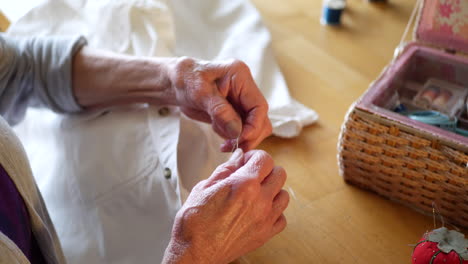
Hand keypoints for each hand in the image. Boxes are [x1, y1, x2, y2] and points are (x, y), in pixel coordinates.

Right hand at [162, 149, 288, 263]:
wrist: (194, 252)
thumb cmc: (195, 221)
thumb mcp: (204, 186)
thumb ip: (226, 169)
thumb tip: (238, 158)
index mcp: (244, 184)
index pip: (265, 159)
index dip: (255, 156)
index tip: (247, 161)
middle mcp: (260, 200)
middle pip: (280, 174)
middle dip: (266, 170)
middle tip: (251, 175)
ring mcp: (265, 219)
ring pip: (284, 195)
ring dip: (272, 190)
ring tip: (256, 193)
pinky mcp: (265, 234)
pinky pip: (282, 218)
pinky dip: (274, 212)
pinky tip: (260, 211)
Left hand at [169, 57, 271, 151]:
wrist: (176, 83)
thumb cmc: (186, 80)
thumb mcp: (200, 94)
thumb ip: (220, 111)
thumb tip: (237, 131)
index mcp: (241, 77)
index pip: (259, 106)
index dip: (253, 126)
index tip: (239, 138)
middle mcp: (245, 89)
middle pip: (261, 119)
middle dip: (249, 136)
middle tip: (232, 147)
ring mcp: (241, 101)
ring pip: (253, 127)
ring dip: (240, 139)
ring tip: (223, 142)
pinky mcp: (235, 112)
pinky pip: (241, 129)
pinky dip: (232, 137)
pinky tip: (219, 135)